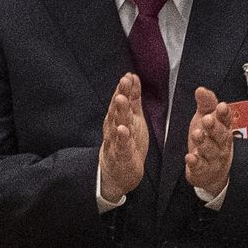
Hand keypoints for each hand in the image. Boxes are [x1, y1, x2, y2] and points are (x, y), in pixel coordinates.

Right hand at [99, 73, 148, 202]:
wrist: (119, 172)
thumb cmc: (126, 142)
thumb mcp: (133, 118)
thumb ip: (132, 98)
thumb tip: (132, 76)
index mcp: (118, 119)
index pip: (120, 101)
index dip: (124, 88)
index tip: (128, 75)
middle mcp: (114, 128)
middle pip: (116, 110)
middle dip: (120, 95)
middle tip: (124, 81)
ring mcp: (116, 142)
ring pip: (116, 125)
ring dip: (118, 113)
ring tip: (121, 99)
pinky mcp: (121, 156)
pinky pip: (121, 146)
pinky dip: (122, 138)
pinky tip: (123, 129)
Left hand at [184, 86, 233, 197]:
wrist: (212, 172)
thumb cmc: (210, 140)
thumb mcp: (206, 118)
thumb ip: (205, 104)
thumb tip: (201, 89)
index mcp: (223, 128)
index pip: (226, 120)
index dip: (224, 113)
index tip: (221, 106)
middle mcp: (221, 144)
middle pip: (220, 135)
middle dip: (214, 127)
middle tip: (207, 119)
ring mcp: (214, 158)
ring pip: (210, 150)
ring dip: (204, 142)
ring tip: (197, 134)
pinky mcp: (204, 171)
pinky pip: (201, 167)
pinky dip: (196, 162)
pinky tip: (190, 157)